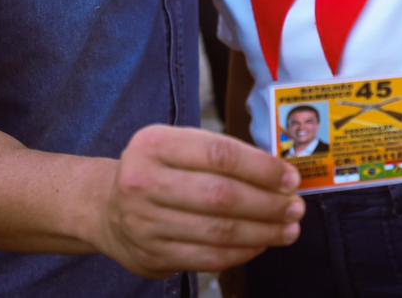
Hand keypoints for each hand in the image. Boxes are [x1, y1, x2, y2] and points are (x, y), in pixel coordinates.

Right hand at [95, 125, 303, 278]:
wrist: (106, 208)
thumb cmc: (158, 172)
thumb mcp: (177, 147)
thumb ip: (221, 155)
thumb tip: (279, 174)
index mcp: (155, 144)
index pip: (219, 154)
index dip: (262, 168)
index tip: (290, 178)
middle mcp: (144, 181)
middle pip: (221, 196)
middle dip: (268, 204)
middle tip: (295, 207)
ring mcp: (145, 222)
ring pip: (218, 231)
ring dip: (263, 232)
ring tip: (288, 229)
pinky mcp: (152, 255)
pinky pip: (209, 257)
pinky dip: (242, 252)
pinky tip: (261, 243)